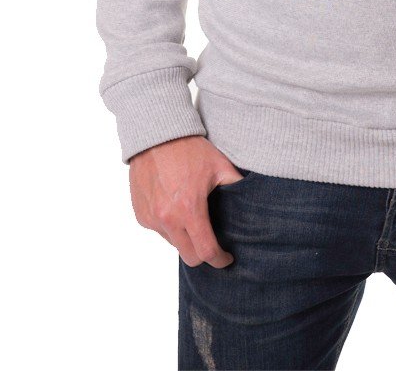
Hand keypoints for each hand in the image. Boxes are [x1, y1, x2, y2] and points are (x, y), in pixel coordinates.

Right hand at [129, 134, 245, 267]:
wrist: (155, 136)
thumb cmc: (188, 149)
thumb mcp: (219, 165)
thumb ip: (236, 184)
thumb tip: (254, 199)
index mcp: (189, 209)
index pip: (206, 251)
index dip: (219, 259)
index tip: (226, 257)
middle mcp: (167, 219)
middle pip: (189, 256)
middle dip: (203, 254)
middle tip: (212, 241)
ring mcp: (151, 219)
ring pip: (173, 244)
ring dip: (185, 238)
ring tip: (192, 217)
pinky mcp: (141, 215)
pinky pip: (158, 231)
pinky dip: (169, 226)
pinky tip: (175, 207)